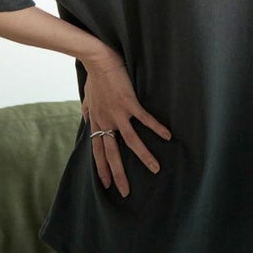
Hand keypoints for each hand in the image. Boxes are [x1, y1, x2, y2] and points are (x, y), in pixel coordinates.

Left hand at [81, 44, 171, 196]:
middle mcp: (106, 121)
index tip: (106, 184)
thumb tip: (85, 116)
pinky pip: (144, 119)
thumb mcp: (88, 96)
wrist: (98, 60)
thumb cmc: (94, 77)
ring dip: (144, 156)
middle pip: (112, 153)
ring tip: (156, 169)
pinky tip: (167, 136)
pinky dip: (156, 128)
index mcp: (97, 121)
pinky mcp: (129, 103)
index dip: (102, 167)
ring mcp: (118, 114)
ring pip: (131, 141)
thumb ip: (87, 109)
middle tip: (126, 192)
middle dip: (118, 174)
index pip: (98, 150)